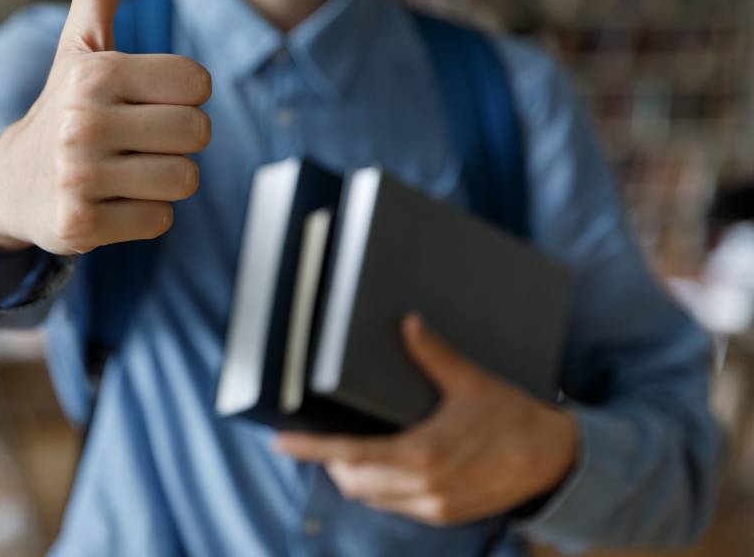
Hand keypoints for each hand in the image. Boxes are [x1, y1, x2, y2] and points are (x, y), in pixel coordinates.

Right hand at [0, 0, 212, 253]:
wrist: (10, 183)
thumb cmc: (64, 104)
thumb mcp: (81, 44)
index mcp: (96, 72)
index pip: (199, 84)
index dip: (184, 95)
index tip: (147, 100)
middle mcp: (83, 122)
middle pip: (198, 134)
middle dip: (178, 140)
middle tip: (136, 140)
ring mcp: (79, 177)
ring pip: (184, 180)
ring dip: (164, 180)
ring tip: (125, 170)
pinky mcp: (80, 226)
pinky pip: (160, 222)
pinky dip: (145, 216)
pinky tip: (110, 201)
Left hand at [275, 314, 577, 525]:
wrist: (558, 460)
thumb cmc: (514, 417)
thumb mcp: (471, 381)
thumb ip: (433, 354)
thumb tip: (408, 322)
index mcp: (422, 454)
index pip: (349, 455)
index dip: (311, 449)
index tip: (281, 441)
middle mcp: (424, 487)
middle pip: (353, 480)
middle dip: (328, 461)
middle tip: (316, 437)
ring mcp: (434, 506)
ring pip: (372, 497)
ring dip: (352, 476)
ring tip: (343, 450)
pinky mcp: (446, 515)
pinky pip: (396, 505)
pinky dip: (379, 488)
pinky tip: (380, 465)